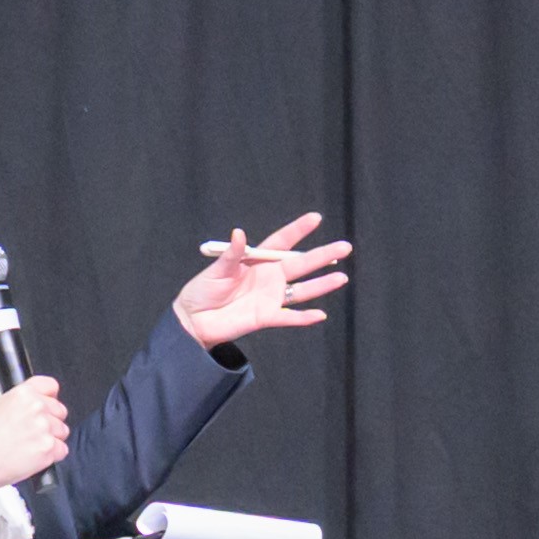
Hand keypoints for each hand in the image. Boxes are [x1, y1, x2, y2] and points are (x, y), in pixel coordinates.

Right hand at [0, 375, 70, 495]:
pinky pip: (62, 450)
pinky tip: (35, 455)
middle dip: (52, 421)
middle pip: (60, 411)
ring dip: (52, 439)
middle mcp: (36, 407)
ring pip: (63, 431)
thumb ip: (23, 400)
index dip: (50, 398)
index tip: (47, 406)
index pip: (51, 386)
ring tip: (31, 445)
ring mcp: (44, 427)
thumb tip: (38, 399)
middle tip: (34, 432)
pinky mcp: (48, 448)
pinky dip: (52, 455)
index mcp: (24, 393)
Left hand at [174, 211, 355, 350]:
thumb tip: (239, 234)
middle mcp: (268, 277)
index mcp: (257, 261)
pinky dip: (304, 318)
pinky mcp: (266, 317)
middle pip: (300, 264)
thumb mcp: (216, 269)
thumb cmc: (202, 290)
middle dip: (322, 255)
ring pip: (302, 290)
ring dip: (322, 284)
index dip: (298, 230)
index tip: (316, 218)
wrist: (194, 320)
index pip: (282, 243)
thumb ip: (231, 254)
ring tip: (342, 278)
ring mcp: (270, 297)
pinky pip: (289, 317)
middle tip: (344, 247)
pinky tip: (320, 314)